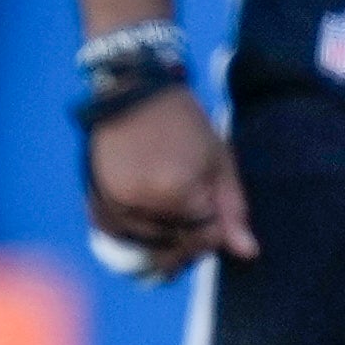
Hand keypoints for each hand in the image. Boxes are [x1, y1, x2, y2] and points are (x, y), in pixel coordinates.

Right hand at [86, 85, 257, 279]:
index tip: (215, 203)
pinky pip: (119, 235)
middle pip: (175, 244)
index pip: (206, 236)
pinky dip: (134, 234)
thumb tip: (249, 254)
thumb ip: (232, 210)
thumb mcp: (218, 161)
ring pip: (147, 243)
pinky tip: (147, 218)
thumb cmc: (184, 123)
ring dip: (164, 237)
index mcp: (175, 193)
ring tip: (172, 210)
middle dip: (191, 236)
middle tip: (195, 208)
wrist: (134, 91)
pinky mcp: (96, 199)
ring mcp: (114, 203)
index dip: (217, 226)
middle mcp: (140, 203)